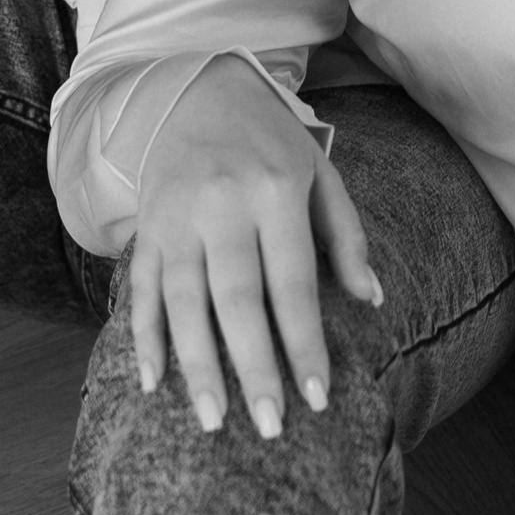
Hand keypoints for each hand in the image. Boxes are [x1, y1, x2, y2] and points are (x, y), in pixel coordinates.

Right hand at [131, 57, 381, 440]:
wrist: (200, 88)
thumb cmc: (271, 142)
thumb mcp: (320, 173)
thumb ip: (346, 236)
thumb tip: (371, 300)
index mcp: (275, 191)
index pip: (293, 282)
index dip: (305, 343)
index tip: (316, 398)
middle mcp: (223, 205)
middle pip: (237, 298)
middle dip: (253, 367)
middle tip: (269, 426)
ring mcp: (178, 217)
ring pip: (185, 301)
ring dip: (197, 365)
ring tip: (213, 420)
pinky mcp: (147, 226)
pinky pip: (143, 288)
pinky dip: (144, 336)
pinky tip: (153, 382)